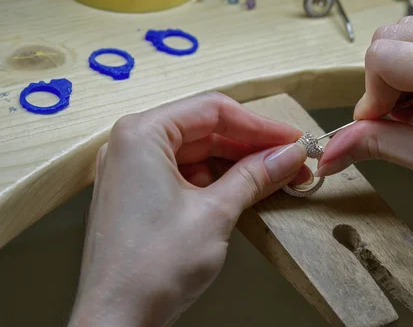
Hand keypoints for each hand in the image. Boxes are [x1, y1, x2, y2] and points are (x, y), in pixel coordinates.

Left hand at [68, 92, 307, 326]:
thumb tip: (289, 155)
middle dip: (251, 146)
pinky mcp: (139, 195)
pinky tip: (247, 190)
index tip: (291, 138)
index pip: (212, 110)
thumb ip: (255, 176)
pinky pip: (186, 174)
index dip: (259, 124)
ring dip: (238, 164)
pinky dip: (218, 181)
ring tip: (276, 177)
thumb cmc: (152, 268)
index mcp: (142, 134)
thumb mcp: (216, 213)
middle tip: (290, 160)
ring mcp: (133, 171)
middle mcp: (132, 145)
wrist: (116, 321)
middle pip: (205, 130)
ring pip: (198, 153)